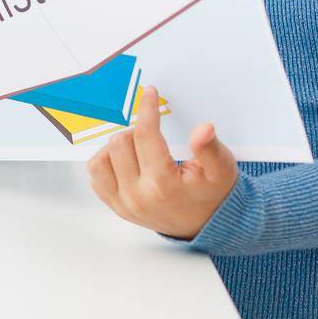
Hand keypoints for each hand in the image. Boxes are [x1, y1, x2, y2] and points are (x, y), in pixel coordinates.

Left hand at [85, 85, 238, 239]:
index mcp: (162, 185)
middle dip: (135, 131)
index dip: (148, 109)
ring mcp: (123, 204)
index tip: (150, 93)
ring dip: (116, 148)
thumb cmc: (212, 194)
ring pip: (99, 160)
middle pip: (118, 143)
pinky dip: (108, 164)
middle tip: (151, 134)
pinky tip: (128, 163)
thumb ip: (210, 148)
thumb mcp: (221, 169)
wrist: (207, 225)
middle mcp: (137, 196)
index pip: (145, 135)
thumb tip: (203, 128)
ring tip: (137, 149)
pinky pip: (96, 177)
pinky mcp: (115, 207)